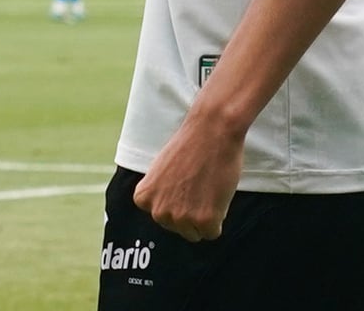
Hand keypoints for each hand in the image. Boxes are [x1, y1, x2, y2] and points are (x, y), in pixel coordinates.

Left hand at [131, 113, 244, 241]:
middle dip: (192, 211)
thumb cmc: (191, 144)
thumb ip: (159, 193)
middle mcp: (158, 212)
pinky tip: (218, 193)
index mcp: (143, 198)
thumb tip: (168, 213)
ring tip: (209, 187)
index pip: (163, 216)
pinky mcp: (204, 220)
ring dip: (205, 215)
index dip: (179, 199)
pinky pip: (213, 233)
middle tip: (200, 183)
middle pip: (178, 227)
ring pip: (196, 233)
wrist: (213, 130)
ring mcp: (180, 218)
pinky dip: (219, 217)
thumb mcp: (160, 170)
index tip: (185, 181)